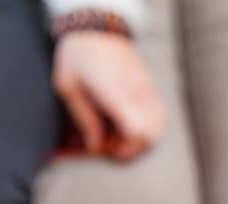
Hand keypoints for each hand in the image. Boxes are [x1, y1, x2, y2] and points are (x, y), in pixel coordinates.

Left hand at [52, 32, 162, 159]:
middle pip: (151, 134)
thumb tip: (96, 146)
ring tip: (120, 136)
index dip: (126, 148)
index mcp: (114, 92)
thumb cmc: (78, 56)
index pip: (137, 130)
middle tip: (112, 146)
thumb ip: (84, 119)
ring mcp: (148, 90)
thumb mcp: (68, 87)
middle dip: (132, 148)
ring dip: (141, 139)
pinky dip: (148, 127)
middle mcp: (136, 92)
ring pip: (158, 127)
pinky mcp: (152, 89)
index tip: (109, 150)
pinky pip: (159, 116)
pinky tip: (130, 124)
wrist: (98, 28)